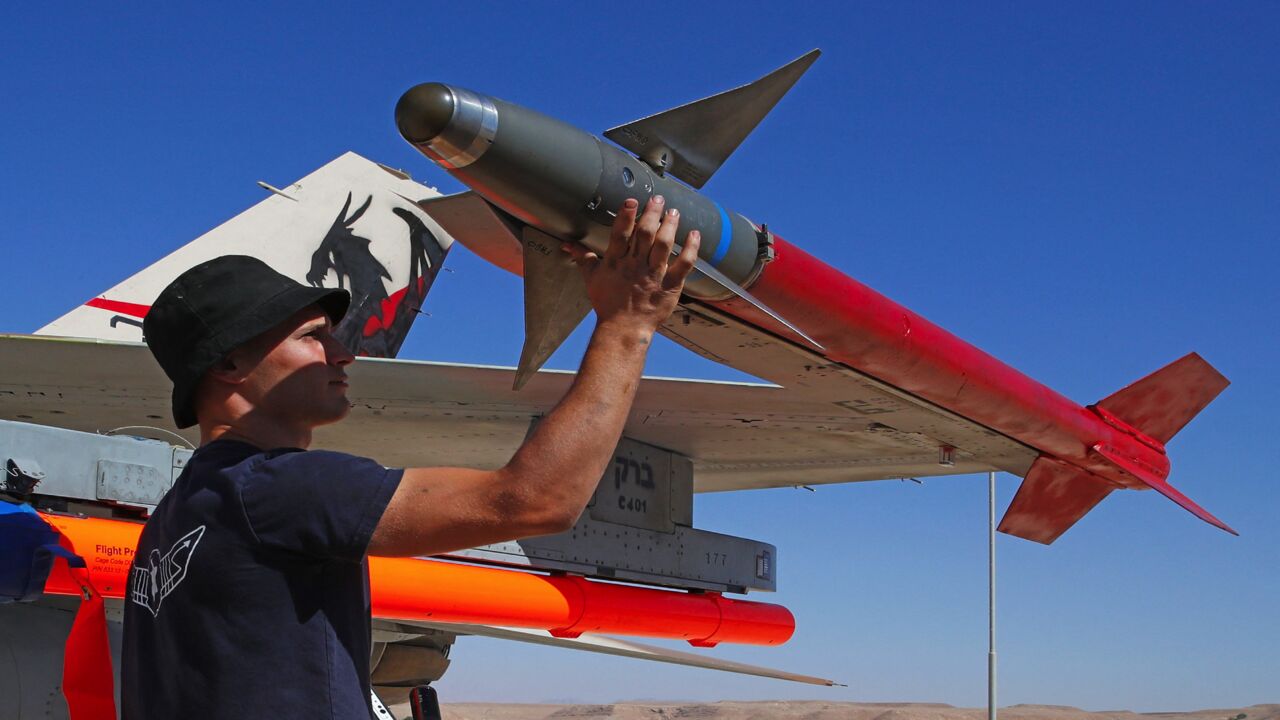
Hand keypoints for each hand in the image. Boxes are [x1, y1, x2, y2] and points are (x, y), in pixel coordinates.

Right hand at [562, 195, 700, 332]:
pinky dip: (691, 249)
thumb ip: (583, 257)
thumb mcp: (592, 279)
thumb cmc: (608, 303)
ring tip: (674, 212)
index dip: (626, 216)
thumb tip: (568, 244)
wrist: (624, 329)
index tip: (632, 201)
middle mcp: (635, 266)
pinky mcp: (670, 285)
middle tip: (658, 199)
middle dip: (653, 213)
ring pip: (664, 245)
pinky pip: (684, 264)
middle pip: (645, 234)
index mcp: (616, 262)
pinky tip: (694, 235)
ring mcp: (654, 275)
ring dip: (670, 225)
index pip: (620, 234)